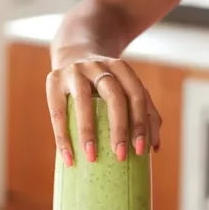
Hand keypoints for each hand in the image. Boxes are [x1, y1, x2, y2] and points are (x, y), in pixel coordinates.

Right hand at [45, 54, 161, 165]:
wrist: (72, 51)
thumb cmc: (104, 82)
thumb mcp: (124, 87)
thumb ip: (143, 111)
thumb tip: (154, 148)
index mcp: (121, 69)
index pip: (137, 95)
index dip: (141, 123)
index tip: (141, 151)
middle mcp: (99, 66)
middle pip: (114, 96)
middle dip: (120, 128)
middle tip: (120, 156)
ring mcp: (75, 70)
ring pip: (83, 101)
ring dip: (88, 131)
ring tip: (92, 157)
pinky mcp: (53, 79)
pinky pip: (58, 111)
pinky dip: (62, 136)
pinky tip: (68, 157)